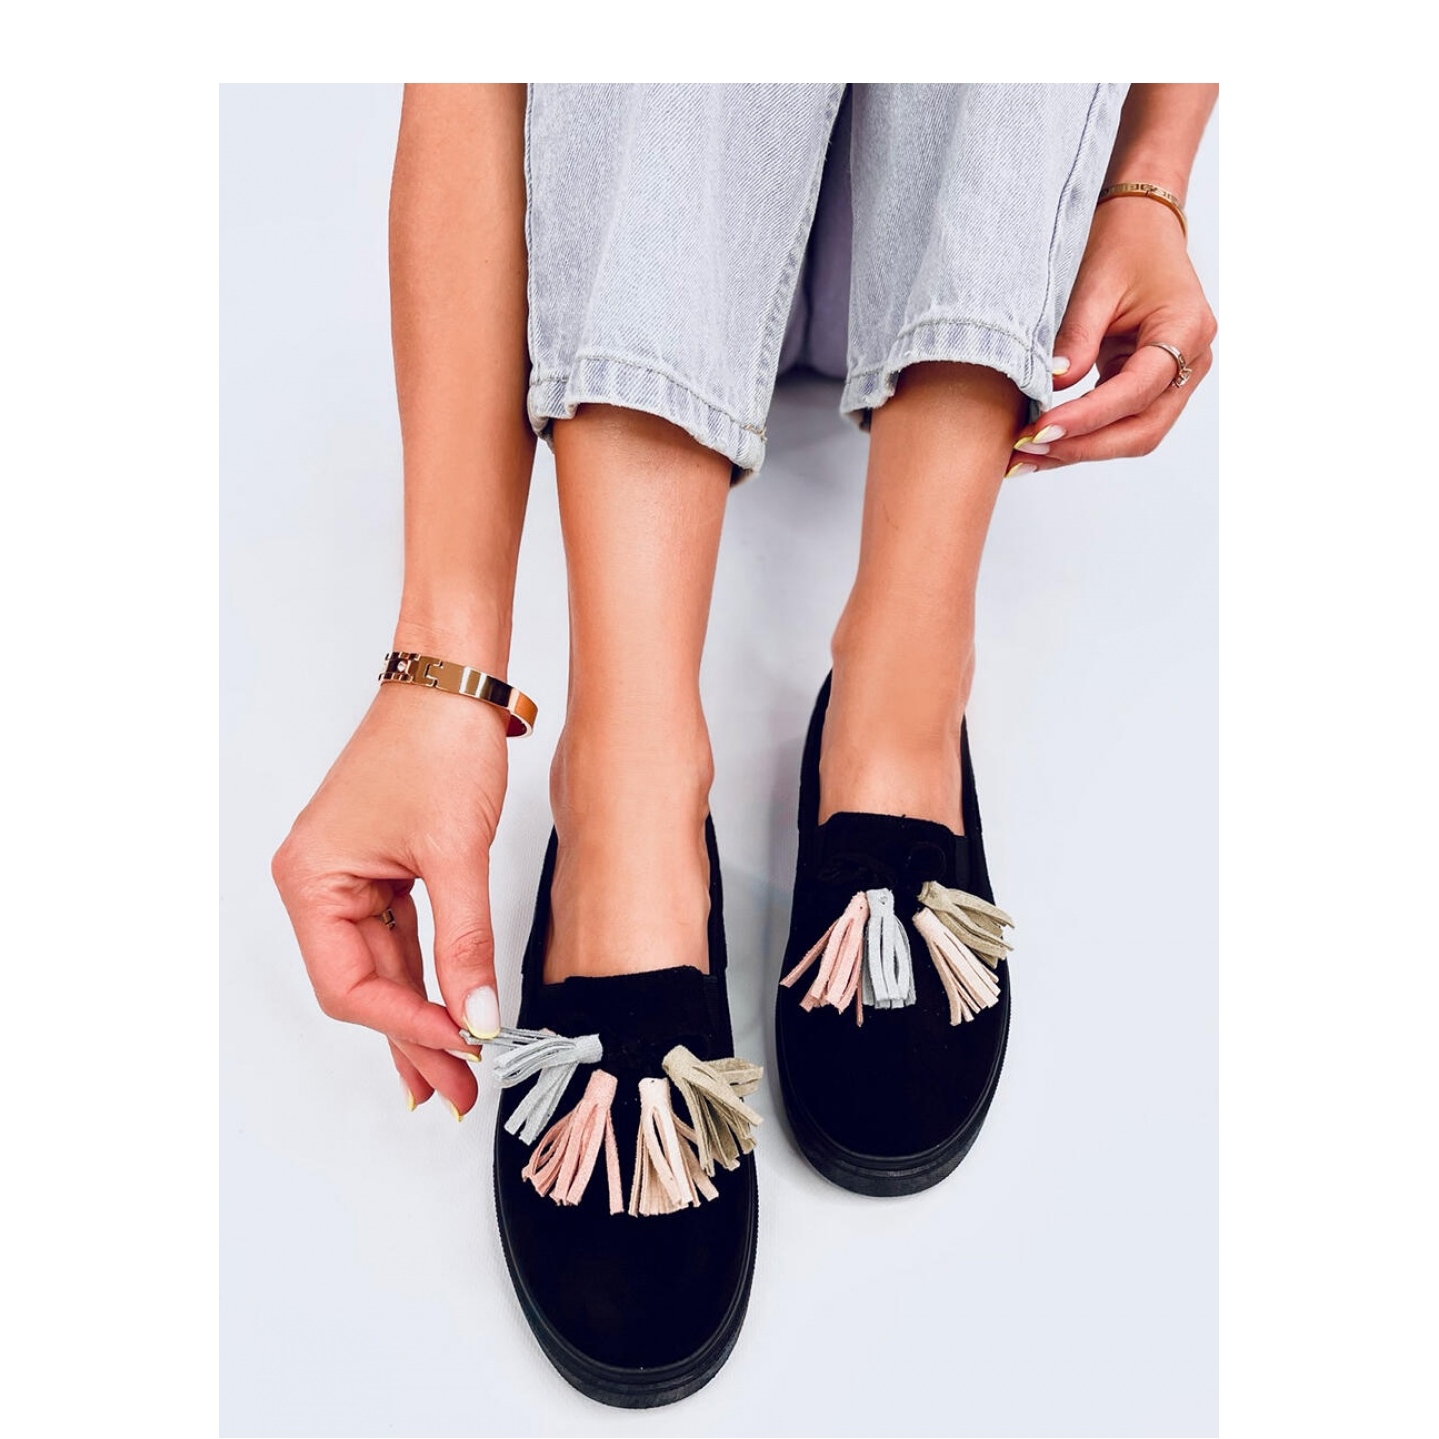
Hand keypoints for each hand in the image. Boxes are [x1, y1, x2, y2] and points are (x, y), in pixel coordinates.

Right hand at [271, 680, 509, 1116]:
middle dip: (413, 1038)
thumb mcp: (456, 855)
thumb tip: (478, 1018)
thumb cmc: (438, 745)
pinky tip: (450, 1019)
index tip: (463, 1048)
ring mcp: (348, 880)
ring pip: (384, 971)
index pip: (349, 984)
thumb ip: (464, 943)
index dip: (406, 1024)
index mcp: (312, 881)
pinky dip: (428, 979)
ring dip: (423, 1018)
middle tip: (456, 1092)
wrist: (454, 682)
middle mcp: (319, 885)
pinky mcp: (382, 872)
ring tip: (459, 1074)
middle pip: (362, 986)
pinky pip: (401, 942)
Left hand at [1011, 197, 1215, 469]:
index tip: (1042, 429)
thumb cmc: (1124, 241)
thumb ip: (1076, 338)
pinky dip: (1084, 437)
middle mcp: (1191, 360)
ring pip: (1133, 435)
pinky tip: (1044, 444)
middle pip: (1142, 429)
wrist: (1141, 224)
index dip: (1088, 417)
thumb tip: (1051, 386)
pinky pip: (1122, 423)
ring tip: (1026, 457)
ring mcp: (1176, 377)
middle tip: (1027, 453)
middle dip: (1083, 447)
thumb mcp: (1094, 283)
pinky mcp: (1152, 385)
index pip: (1136, 391)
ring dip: (1080, 450)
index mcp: (1185, 329)